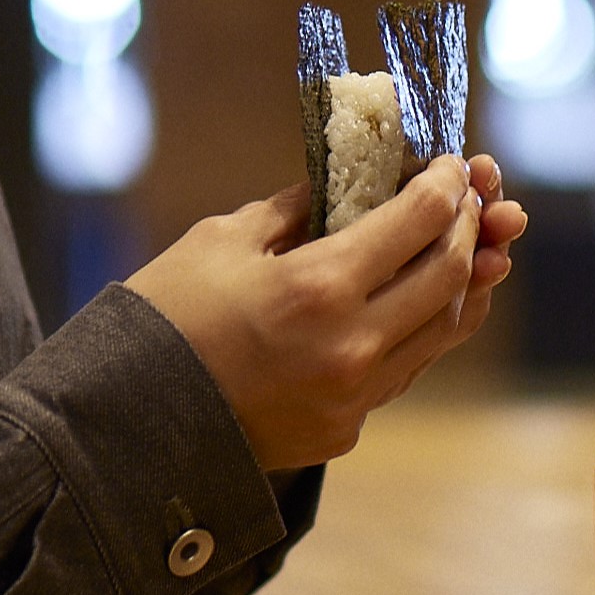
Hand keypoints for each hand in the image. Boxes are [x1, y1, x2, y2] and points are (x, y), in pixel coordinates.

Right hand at [123, 155, 532, 470]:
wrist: (126, 425)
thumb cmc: (164, 317)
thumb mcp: (225, 240)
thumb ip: (299, 209)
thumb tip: (353, 179)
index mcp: (319, 287)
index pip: (419, 221)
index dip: (447, 184)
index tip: (452, 164)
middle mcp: (353, 347)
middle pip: (450, 275)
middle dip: (468, 228)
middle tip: (466, 200)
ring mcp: (355, 397)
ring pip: (443, 330)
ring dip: (463, 282)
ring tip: (466, 247)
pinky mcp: (345, 431)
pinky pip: (405, 369)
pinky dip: (423, 328)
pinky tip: (422, 301)